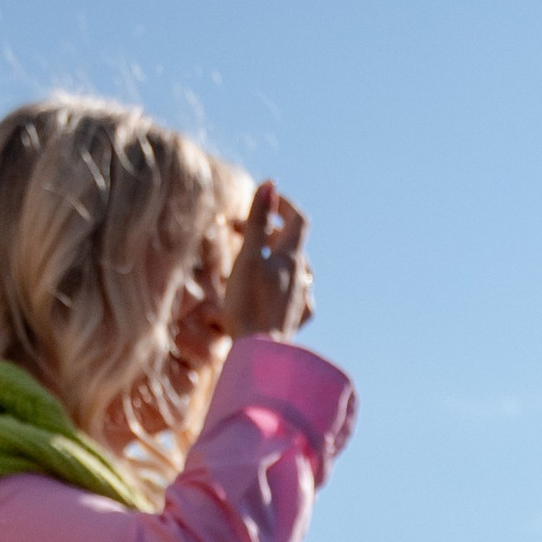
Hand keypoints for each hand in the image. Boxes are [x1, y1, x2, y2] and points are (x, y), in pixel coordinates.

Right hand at [220, 182, 312, 339]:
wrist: (258, 357)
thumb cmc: (249, 307)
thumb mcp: (249, 257)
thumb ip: (259, 221)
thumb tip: (269, 184)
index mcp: (292, 259)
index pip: (298, 219)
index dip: (282, 204)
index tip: (263, 198)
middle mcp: (301, 278)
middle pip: (292, 243)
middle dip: (269, 229)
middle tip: (239, 229)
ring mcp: (300, 300)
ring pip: (293, 268)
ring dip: (274, 255)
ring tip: (252, 257)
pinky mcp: (294, 321)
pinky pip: (295, 294)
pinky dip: (281, 283)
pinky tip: (273, 290)